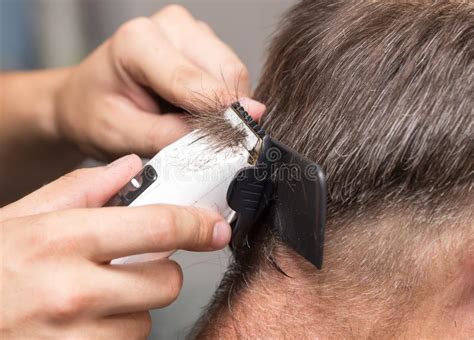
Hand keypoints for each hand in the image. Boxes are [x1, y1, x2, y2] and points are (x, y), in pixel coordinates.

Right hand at [0, 155, 230, 337]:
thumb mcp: (19, 218)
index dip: (196, 224)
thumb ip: (81, 189)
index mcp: (62, 241)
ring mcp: (76, 339)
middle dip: (158, 272)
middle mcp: (74, 292)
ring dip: (130, 309)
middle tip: (131, 267)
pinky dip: (111, 336)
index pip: (158, 226)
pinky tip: (78, 327)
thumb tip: (132, 168)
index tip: (213, 227)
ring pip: (145, 321)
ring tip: (88, 302)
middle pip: (165, 282)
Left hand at [55, 5, 264, 159]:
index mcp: (138, 41)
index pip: (192, 80)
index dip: (221, 110)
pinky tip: (195, 110)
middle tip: (211, 140)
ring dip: (224, 105)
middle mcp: (169, 26)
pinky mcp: (202, 43)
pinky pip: (229, 75)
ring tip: (191, 122)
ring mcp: (189, 31)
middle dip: (226, 110)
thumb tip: (223, 135)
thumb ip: (173, 135)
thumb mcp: (124, 135)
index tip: (241, 135)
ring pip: (233, 72)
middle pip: (225, 70)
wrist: (85, 101)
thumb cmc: (96, 114)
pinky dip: (222, 100)